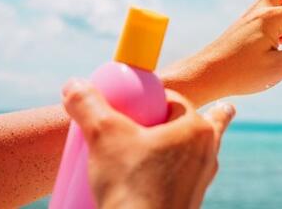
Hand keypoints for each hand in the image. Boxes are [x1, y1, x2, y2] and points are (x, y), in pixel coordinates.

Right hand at [62, 79, 234, 208]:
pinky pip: (182, 178)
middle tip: (156, 118)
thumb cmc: (132, 186)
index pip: (173, 100)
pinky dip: (171, 173)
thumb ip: (88, 105)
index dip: (151, 98)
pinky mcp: (189, 202)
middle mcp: (207, 153)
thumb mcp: (103, 136)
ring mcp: (201, 180)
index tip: (132, 105)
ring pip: (188, 152)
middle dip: (175, 119)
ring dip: (177, 146)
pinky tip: (158, 178)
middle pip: (186, 125)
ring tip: (167, 143)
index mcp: (197, 129)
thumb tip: (74, 84)